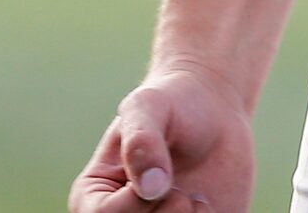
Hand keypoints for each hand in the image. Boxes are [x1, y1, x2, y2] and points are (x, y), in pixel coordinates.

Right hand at [69, 64, 255, 212]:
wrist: (214, 114)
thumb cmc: (172, 104)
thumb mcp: (150, 106)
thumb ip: (143, 141)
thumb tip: (151, 188)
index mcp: (93, 200)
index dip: (137, 203)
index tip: (161, 176)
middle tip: (181, 193)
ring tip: (192, 200)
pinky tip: (206, 207)